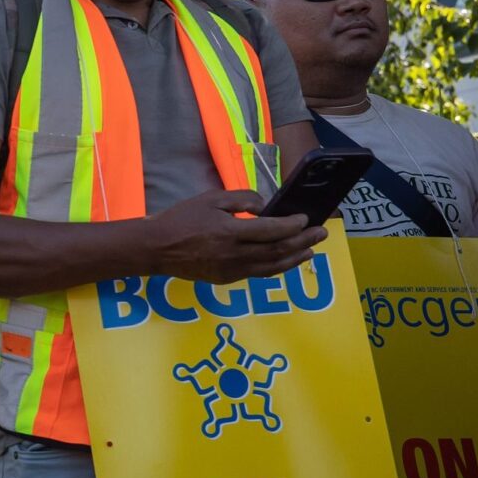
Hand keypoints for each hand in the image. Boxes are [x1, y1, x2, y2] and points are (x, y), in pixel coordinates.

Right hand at [146, 190, 327, 283]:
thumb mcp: (210, 198)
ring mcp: (232, 270)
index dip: (293, 225)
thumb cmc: (182, 219)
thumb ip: (241, 199)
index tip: (305, 218)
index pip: (273, 230)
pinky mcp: (227, 279)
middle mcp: (235, 254)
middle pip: (278, 250)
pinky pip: (258, 273)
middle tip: (321, 233)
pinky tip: (285, 260)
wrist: (156, 248)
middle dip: (303, 241)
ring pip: (272, 266)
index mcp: (230, 231)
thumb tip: (265, 207)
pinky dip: (277, 267)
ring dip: (295, 258)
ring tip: (311, 250)